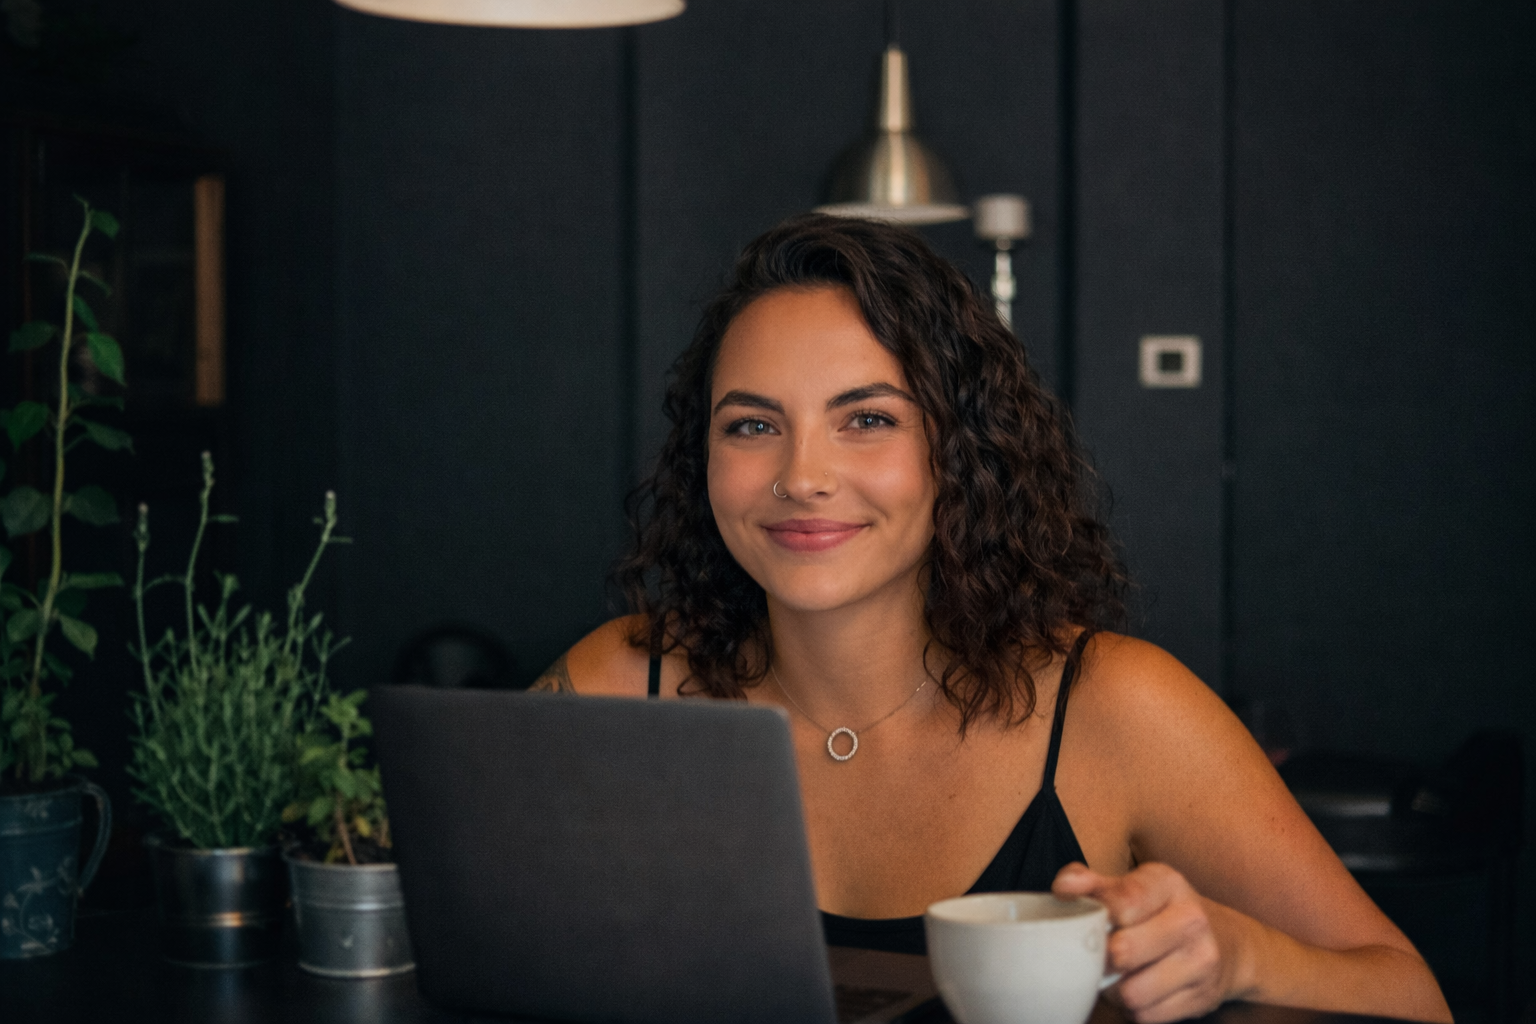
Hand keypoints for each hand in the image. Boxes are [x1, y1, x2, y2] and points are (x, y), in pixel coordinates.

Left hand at [1052, 862, 1238, 1022]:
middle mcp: (1191, 920)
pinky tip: (1137, 989)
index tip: (1074, 915)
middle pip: (1123, 952)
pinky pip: (1146, 1016)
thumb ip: (1094, 883)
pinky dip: (1133, 1009)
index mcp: (1168, 884)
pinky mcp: (1201, 999)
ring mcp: (1201, 962)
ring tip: (1116, 975)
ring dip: (1114, 990)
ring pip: (1132, 992)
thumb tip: (1065, 885)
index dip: (1092, 914)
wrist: (1227, 942)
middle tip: (1096, 954)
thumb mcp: (1135, 885)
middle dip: (1100, 958)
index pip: (1122, 902)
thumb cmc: (1164, 910)